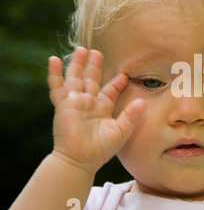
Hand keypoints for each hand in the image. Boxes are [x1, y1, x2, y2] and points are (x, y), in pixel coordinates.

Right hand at [47, 47, 146, 172]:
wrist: (81, 160)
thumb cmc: (101, 149)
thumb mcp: (121, 130)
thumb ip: (132, 115)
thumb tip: (143, 101)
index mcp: (102, 109)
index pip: (110, 91)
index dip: (117, 83)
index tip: (125, 74)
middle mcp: (89, 103)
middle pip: (91, 80)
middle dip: (94, 66)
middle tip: (98, 52)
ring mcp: (75, 102)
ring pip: (75, 78)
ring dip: (77, 64)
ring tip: (81, 49)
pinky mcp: (63, 105)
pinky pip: (57, 86)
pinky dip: (54, 73)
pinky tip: (53, 60)